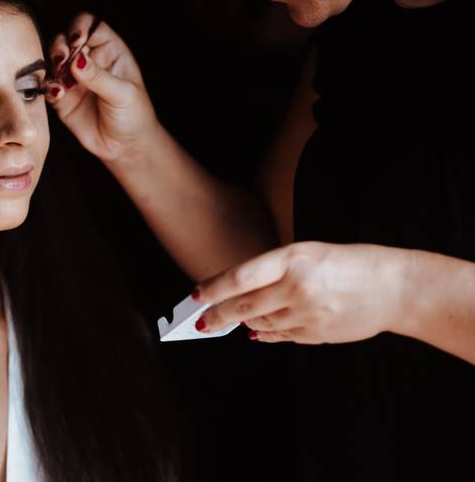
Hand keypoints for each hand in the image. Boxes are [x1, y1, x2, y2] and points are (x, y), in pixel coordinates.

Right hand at [46, 13, 158, 163]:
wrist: (126, 146)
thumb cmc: (134, 115)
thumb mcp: (123, 94)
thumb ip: (99, 77)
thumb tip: (77, 60)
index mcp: (109, 50)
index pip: (90, 26)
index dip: (79, 28)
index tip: (77, 41)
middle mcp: (89, 60)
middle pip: (65, 39)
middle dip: (60, 46)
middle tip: (62, 61)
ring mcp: (73, 78)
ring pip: (52, 60)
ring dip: (51, 66)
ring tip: (60, 80)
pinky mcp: (62, 97)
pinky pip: (48, 85)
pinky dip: (48, 87)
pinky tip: (58, 94)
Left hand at [193, 242, 409, 344]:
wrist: (396, 288)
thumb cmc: (351, 263)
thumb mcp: (310, 253)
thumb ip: (275, 269)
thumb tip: (239, 288)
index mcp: (293, 259)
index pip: (240, 277)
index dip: (214, 289)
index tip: (195, 296)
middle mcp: (297, 287)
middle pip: (244, 306)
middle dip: (218, 315)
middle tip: (201, 321)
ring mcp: (308, 314)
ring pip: (260, 324)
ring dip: (243, 323)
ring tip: (230, 319)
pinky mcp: (317, 334)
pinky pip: (281, 337)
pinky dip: (265, 334)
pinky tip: (255, 332)